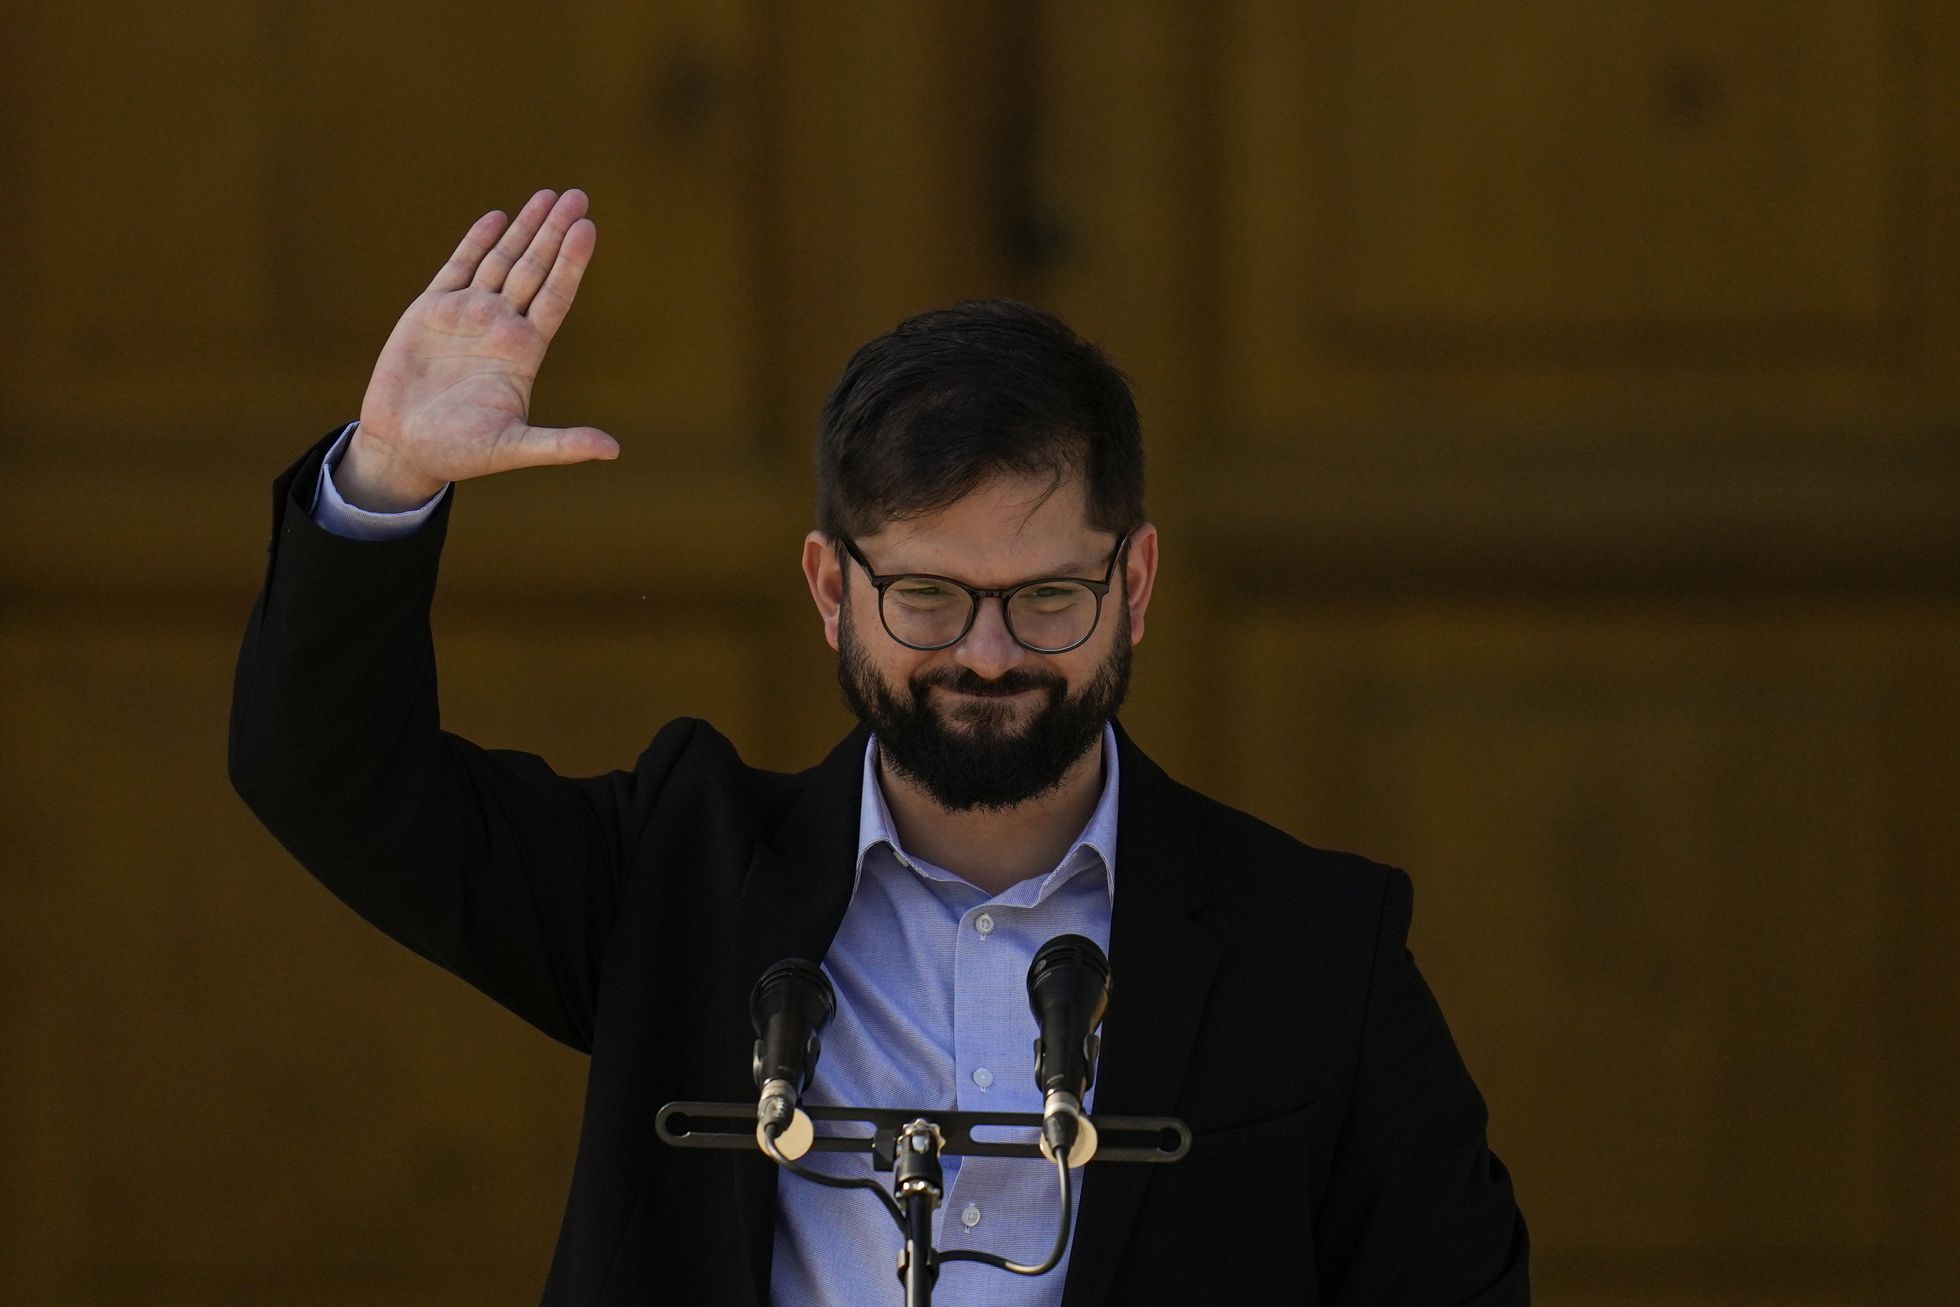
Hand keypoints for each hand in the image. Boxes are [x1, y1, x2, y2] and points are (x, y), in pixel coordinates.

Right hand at [343, 188, 614, 510]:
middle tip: (578, 196)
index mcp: (523, 352)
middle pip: (535, 268)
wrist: (404, 448)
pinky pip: (459, 267)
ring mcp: (467, 315)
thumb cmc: (460, 453)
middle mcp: (500, 326)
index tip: (589, 229)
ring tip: (548, 196)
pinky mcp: (431, 311)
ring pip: (502, 260)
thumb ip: (562, 446)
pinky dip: (477, 242)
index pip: (555, 297)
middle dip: (555, 232)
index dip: (571, 263)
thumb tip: (613, 451)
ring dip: (524, 228)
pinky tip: (497, 217)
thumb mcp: (514, 449)